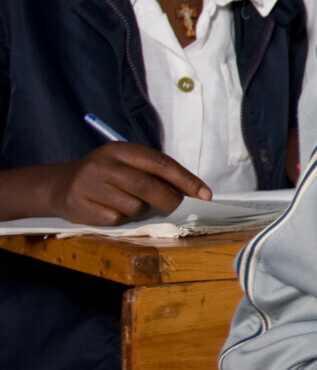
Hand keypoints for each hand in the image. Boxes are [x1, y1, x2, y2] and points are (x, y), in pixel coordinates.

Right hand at [46, 144, 211, 225]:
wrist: (59, 184)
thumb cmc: (106, 175)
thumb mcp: (127, 163)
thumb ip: (154, 173)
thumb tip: (192, 192)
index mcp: (120, 149)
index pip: (160, 163)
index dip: (186, 180)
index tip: (205, 194)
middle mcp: (103, 164)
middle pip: (147, 186)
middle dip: (170, 200)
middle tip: (178, 208)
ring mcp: (88, 185)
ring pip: (133, 206)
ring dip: (142, 211)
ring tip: (130, 204)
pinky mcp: (79, 206)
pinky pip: (115, 219)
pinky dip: (122, 219)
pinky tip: (110, 210)